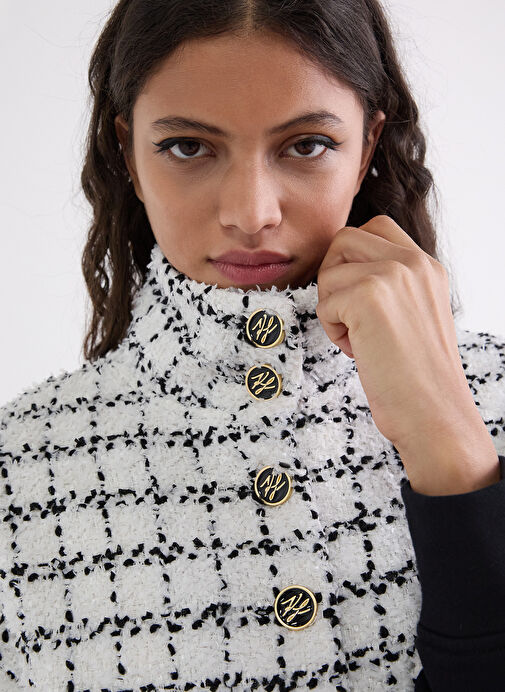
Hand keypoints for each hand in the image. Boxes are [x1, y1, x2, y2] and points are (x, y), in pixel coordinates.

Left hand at [315, 214, 494, 488]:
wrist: (433, 414)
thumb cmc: (417, 375)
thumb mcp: (415, 314)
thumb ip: (391, 284)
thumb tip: (345, 268)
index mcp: (426, 265)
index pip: (374, 227)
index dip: (351, 259)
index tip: (355, 297)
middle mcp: (413, 261)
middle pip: (343, 239)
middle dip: (334, 278)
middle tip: (350, 316)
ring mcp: (393, 274)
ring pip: (329, 269)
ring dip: (332, 306)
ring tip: (359, 338)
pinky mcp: (369, 295)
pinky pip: (324, 300)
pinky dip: (332, 329)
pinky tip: (358, 349)